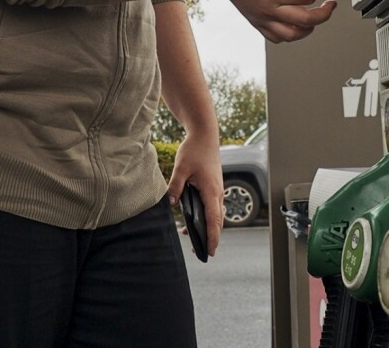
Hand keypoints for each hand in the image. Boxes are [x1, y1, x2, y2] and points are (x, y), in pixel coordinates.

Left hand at [167, 132, 223, 257]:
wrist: (205, 135)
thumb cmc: (194, 150)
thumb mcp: (181, 168)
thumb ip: (175, 187)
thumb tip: (171, 204)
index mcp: (211, 191)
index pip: (214, 220)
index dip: (212, 237)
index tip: (210, 251)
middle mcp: (218, 192)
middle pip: (218, 221)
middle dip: (211, 237)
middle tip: (201, 252)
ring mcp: (218, 189)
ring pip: (216, 214)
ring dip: (209, 227)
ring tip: (194, 238)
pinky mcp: (215, 186)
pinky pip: (213, 206)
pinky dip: (208, 216)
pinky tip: (195, 218)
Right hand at [217, 0, 337, 41]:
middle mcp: (269, 8)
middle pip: (307, 20)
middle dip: (324, 14)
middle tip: (330, 6)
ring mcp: (263, 18)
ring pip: (293, 35)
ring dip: (309, 28)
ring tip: (314, 19)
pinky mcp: (257, 23)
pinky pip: (277, 38)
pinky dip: (291, 34)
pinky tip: (295, 25)